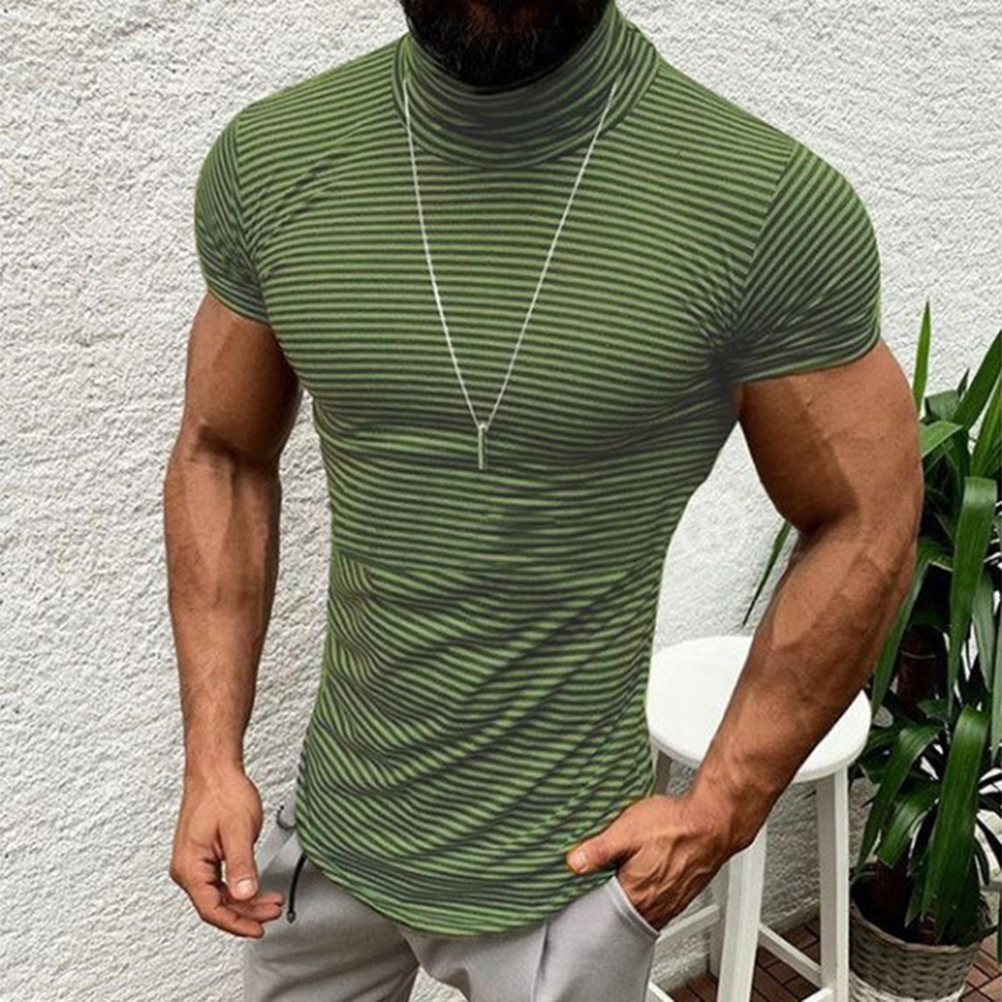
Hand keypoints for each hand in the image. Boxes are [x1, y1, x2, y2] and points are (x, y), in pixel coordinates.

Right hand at [169, 767, 284, 936]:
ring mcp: (193, 863)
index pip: (211, 909)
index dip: (236, 923)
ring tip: (270, 901)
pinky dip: (239, 888)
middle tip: (272, 912)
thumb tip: (245, 895)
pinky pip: (219, 882)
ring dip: (245, 901)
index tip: (257, 929)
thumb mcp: (238, 830)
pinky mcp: (203, 856)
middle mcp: (186, 868)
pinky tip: (255, 888)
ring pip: (219, 895)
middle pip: (216, 905)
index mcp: (189, 866)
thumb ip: (241, 865)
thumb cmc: (222, 792)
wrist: (214, 770)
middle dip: (246, 913)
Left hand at [564, 791, 750, 930]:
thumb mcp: (627, 831)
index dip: (591, 897)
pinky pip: (661, 901)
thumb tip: (574, 863)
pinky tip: (650, 872)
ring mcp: (673, 901)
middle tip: (603, 876)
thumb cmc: (676, 826)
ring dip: (633, 894)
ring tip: (625, 873)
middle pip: (624, 910)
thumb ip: (599, 850)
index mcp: (636, 895)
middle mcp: (656, 906)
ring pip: (644, 907)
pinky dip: (651, 890)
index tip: (583, 886)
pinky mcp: (685, 892)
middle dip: (611, 895)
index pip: (604, 910)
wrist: (714, 821)